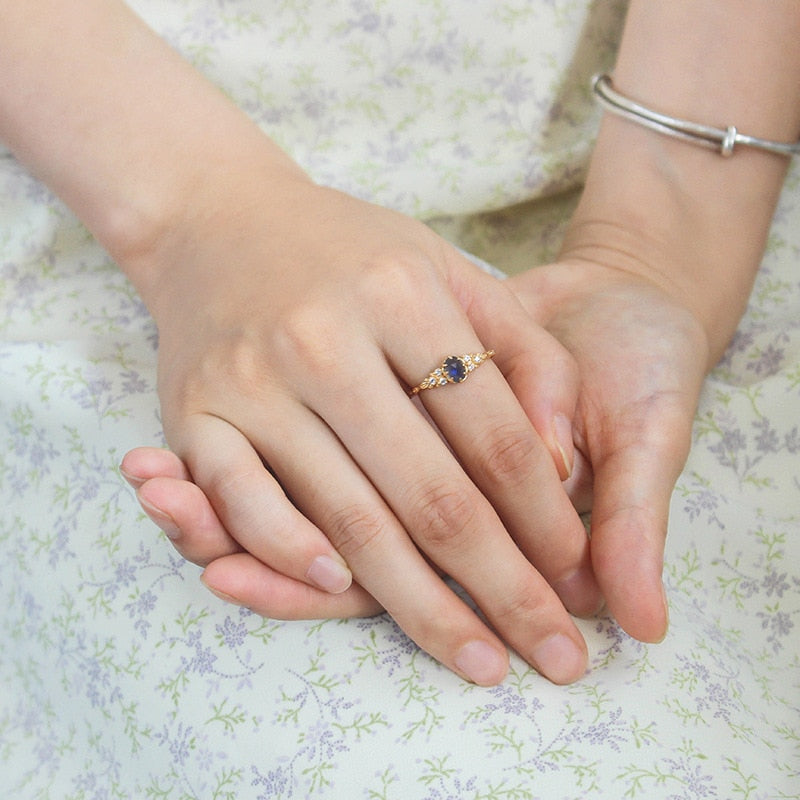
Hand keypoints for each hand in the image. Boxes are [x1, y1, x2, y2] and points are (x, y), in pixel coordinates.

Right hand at [125, 254, 708, 649]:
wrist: (217, 220)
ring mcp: (254, 380)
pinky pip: (244, 503)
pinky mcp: (193, 413)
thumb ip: (521, 352)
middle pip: (434, 495)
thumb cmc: (349, 253)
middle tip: (556, 655)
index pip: (494, 433)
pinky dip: (292, 556)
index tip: (575, 572)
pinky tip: (342, 592)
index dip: (545, 515)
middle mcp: (326, 339)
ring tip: (479, 659)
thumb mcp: (448, 269)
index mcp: (403, 296)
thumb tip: (561, 461)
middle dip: (505, 589)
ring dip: (419, 604)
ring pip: (351, 518)